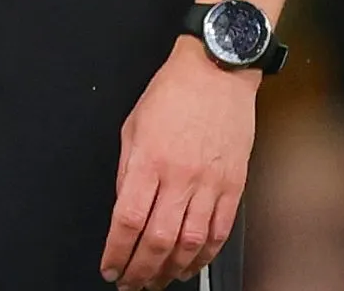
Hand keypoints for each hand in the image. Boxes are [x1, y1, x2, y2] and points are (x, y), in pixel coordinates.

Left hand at [99, 41, 256, 285]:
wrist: (217, 73)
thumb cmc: (172, 93)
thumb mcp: (132, 126)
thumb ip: (127, 171)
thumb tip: (125, 208)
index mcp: (149, 160)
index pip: (128, 220)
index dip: (117, 251)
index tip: (109, 266)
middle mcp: (180, 176)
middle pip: (158, 239)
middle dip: (141, 269)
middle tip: (130, 283)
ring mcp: (210, 183)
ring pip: (190, 242)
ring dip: (171, 269)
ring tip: (157, 281)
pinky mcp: (234, 186)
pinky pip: (219, 230)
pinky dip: (204, 254)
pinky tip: (191, 264)